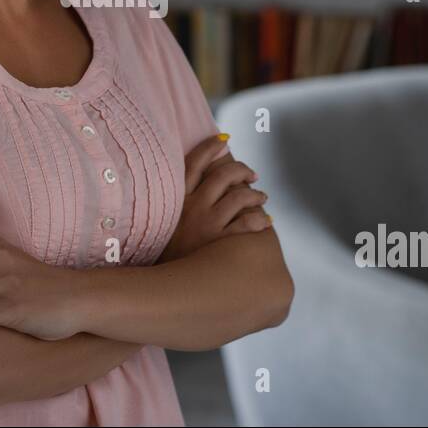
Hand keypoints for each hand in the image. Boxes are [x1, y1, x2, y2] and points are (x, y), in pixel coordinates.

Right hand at [158, 134, 271, 263]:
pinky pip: (249, 223)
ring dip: (256, 194)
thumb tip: (201, 186)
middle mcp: (192, 208)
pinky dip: (261, 218)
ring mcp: (207, 225)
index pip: (193, 162)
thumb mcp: (163, 225)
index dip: (209, 146)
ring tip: (262, 197)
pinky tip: (265, 221)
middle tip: (252, 175)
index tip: (223, 138)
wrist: (161, 289)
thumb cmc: (167, 255)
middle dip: (242, 170)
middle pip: (223, 175)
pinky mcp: (221, 244)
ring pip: (241, 196)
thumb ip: (179, 205)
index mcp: (177, 200)